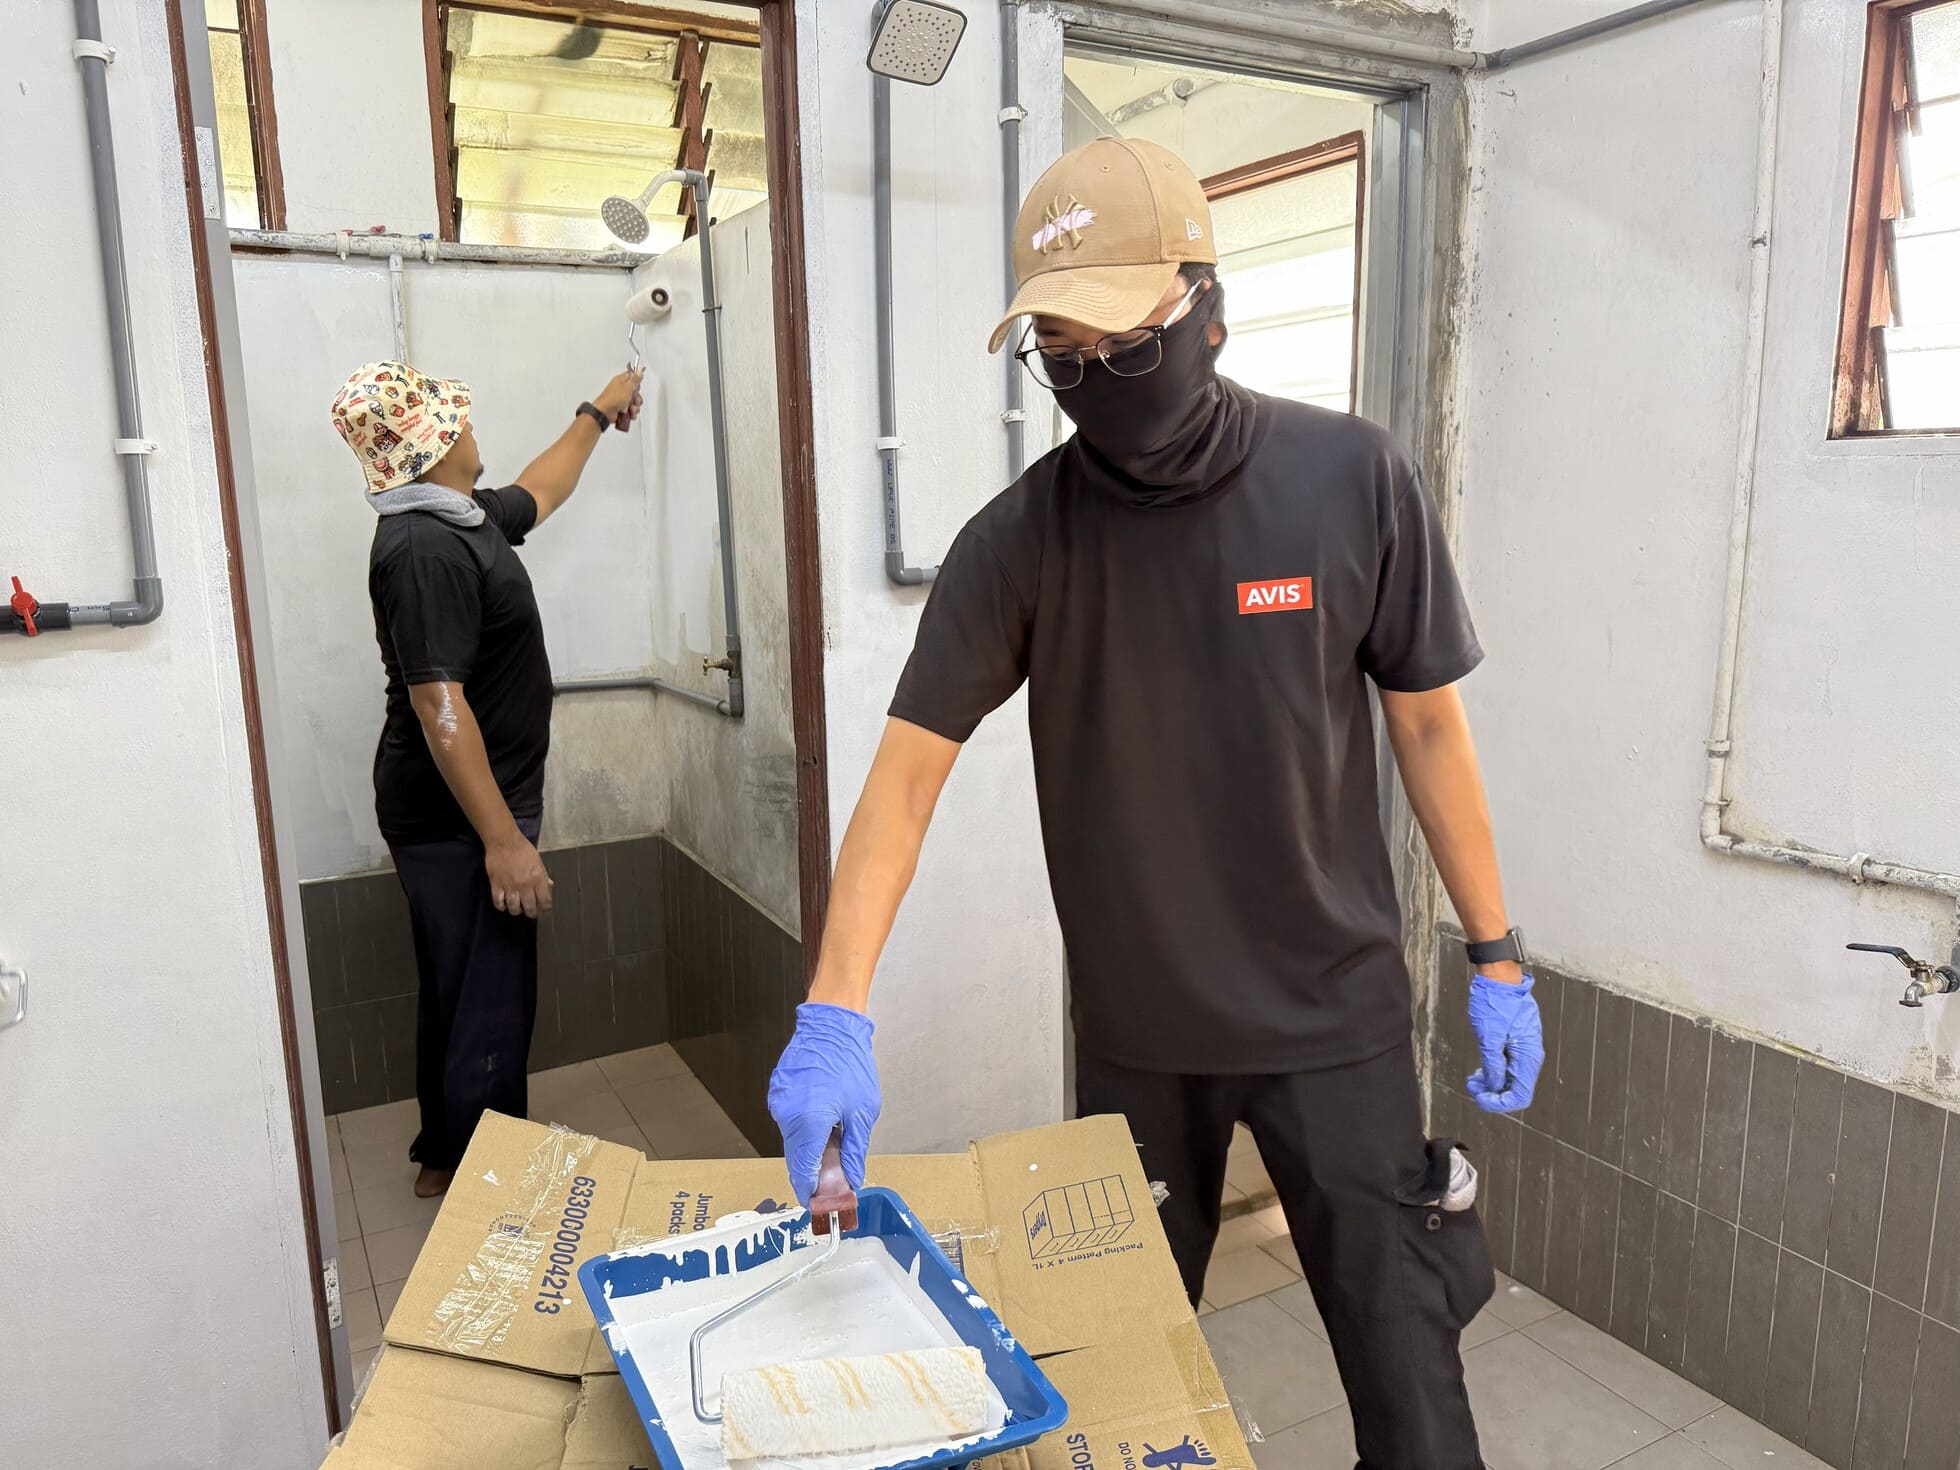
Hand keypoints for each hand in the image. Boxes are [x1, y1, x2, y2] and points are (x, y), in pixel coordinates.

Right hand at [484, 834, 553, 917]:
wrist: (504, 840)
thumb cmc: (521, 848)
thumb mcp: (538, 861)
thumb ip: (543, 876)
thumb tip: (549, 886)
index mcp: (537, 878)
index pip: (545, 901)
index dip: (545, 907)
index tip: (543, 908)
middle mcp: (524, 884)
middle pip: (530, 908)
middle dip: (531, 913)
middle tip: (530, 912)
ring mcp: (510, 885)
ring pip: (514, 908)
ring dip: (516, 911)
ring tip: (517, 908)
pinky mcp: (496, 884)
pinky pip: (498, 902)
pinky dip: (501, 906)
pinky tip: (504, 904)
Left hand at [592, 367, 643, 431]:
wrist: (605, 412)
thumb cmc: (614, 398)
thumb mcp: (627, 387)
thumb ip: (635, 380)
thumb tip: (639, 372)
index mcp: (620, 381)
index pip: (631, 377)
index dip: (636, 382)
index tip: (637, 387)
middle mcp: (619, 389)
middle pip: (634, 392)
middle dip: (637, 399)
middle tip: (634, 401)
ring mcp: (619, 399)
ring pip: (633, 403)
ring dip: (634, 408)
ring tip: (631, 409)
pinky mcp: (620, 408)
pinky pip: (629, 410)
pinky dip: (630, 413)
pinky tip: (629, 414)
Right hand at [769, 1003, 879, 1207]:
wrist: (831, 1023)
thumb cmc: (851, 1063)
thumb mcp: (863, 1112)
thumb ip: (854, 1150)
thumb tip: (852, 1179)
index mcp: (809, 1123)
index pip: (803, 1171)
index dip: (811, 1193)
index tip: (820, 1206)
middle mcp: (787, 1116)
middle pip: (797, 1159)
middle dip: (813, 1174)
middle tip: (834, 1183)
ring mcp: (778, 1103)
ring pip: (793, 1141)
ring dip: (811, 1151)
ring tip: (834, 1148)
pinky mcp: (777, 1093)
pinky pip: (790, 1122)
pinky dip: (805, 1131)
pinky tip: (824, 1125)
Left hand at [1467, 971, 1543, 1112]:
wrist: (1499, 977)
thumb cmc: (1494, 1000)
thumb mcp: (1488, 1036)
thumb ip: (1492, 1064)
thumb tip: (1493, 1086)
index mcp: (1528, 1056)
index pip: (1520, 1095)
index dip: (1499, 1103)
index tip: (1479, 1097)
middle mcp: (1530, 1055)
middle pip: (1516, 1090)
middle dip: (1493, 1094)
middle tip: (1472, 1086)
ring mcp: (1524, 1049)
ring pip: (1512, 1079)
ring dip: (1493, 1085)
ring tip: (1474, 1080)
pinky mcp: (1517, 1043)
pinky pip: (1509, 1066)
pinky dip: (1495, 1072)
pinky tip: (1481, 1070)